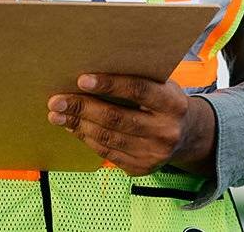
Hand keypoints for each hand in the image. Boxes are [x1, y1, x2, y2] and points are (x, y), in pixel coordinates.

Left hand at [47, 73, 216, 176]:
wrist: (187, 134)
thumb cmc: (165, 101)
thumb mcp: (162, 85)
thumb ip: (137, 79)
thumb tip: (92, 74)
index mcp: (173, 104)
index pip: (139, 91)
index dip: (110, 84)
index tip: (81, 79)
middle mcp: (166, 131)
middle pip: (117, 119)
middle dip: (82, 108)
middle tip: (56, 100)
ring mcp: (154, 154)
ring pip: (108, 138)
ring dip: (78, 125)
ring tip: (57, 114)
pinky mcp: (142, 169)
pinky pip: (107, 154)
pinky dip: (87, 139)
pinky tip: (74, 127)